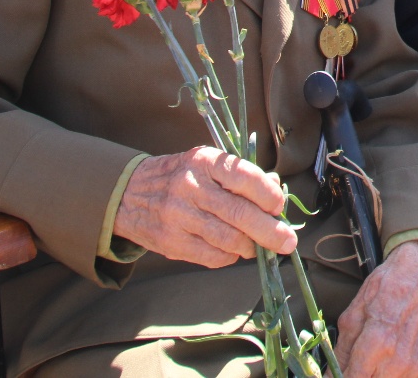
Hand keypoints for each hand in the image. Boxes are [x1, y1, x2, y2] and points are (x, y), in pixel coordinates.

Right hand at [113, 147, 294, 267]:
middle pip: (240, 215)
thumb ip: (241, 177)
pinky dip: (229, 256)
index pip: (245, 177)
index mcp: (204, 162)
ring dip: (251, 247)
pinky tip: (232, 250)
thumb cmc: (181, 176)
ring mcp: (179, 217)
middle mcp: (191, 187)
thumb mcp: (207, 164)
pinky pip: (212, 257)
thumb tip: (276, 193)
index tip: (279, 207)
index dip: (268, 195)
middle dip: (270, 232)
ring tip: (258, 246)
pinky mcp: (171, 242)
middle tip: (288, 242)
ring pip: (229, 239)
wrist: (129, 193)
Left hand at [334, 240, 417, 377]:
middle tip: (351, 365)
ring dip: (373, 376)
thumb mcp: (353, 314)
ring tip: (368, 361)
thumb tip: (329, 375)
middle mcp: (399, 359)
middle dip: (356, 376)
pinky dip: (388, 375)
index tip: (335, 374)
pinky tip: (384, 362)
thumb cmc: (386, 288)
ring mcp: (414, 365)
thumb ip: (340, 351)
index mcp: (378, 342)